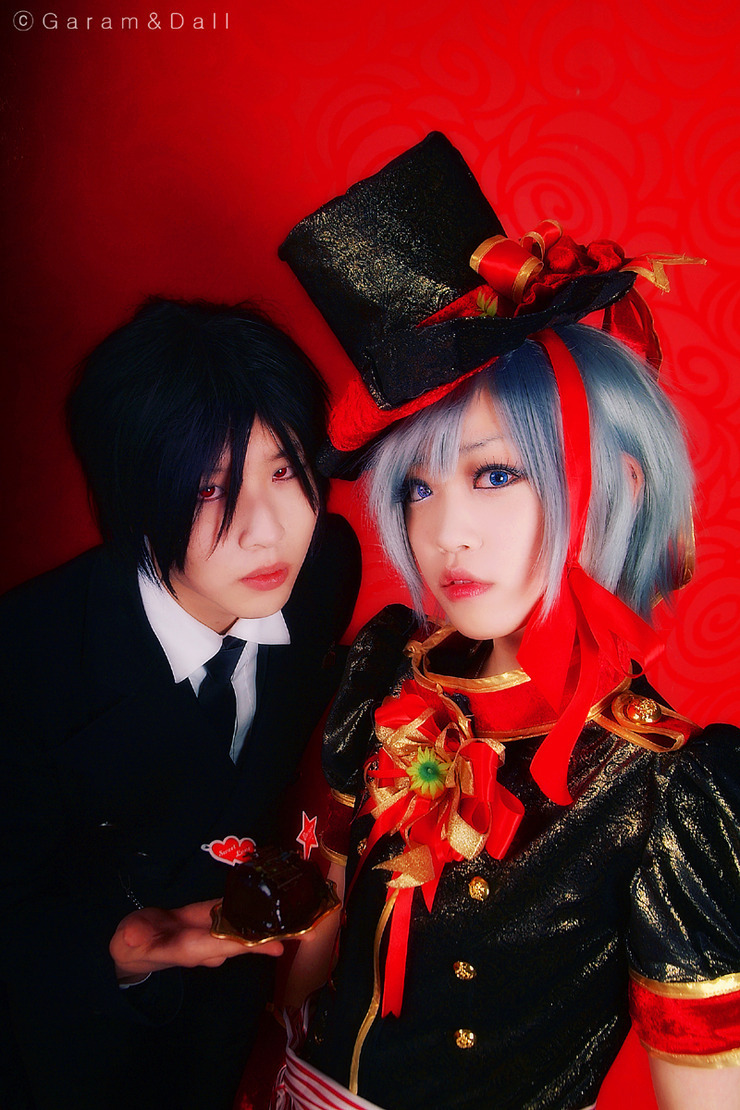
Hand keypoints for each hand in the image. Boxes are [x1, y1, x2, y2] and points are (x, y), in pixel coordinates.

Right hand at [110, 899, 283, 982]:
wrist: (137, 944)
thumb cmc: (133, 943)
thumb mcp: (129, 940)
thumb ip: (132, 938)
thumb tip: (131, 936)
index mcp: (188, 949)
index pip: (219, 946)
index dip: (245, 944)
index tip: (271, 944)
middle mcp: (206, 944)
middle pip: (240, 941)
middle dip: (268, 938)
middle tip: (297, 935)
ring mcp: (211, 932)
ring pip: (242, 930)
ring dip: (267, 927)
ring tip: (296, 921)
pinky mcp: (212, 918)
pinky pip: (235, 915)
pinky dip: (254, 912)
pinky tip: (274, 905)